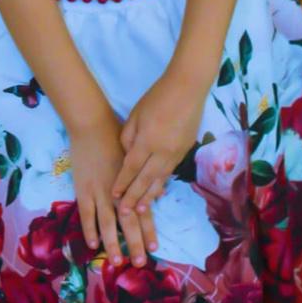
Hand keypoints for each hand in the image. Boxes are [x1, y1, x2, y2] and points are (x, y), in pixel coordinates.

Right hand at [68, 106, 158, 267]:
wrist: (92, 124)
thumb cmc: (116, 135)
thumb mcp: (136, 154)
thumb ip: (146, 176)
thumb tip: (161, 192)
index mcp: (132, 182)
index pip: (143, 210)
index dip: (149, 230)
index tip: (155, 248)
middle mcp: (117, 190)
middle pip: (127, 221)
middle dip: (134, 243)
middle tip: (140, 263)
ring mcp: (99, 190)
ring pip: (107, 222)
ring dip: (112, 243)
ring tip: (117, 261)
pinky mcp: (83, 188)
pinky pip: (86, 213)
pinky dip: (89, 229)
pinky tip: (93, 244)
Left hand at [111, 71, 208, 217]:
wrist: (187, 88)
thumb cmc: (157, 97)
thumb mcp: (136, 114)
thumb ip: (128, 137)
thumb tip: (127, 156)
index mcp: (147, 140)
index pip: (131, 168)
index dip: (122, 183)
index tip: (114, 196)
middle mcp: (162, 151)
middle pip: (145, 180)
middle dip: (134, 197)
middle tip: (124, 214)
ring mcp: (176, 153)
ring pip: (160, 179)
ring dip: (150, 196)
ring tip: (142, 210)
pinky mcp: (185, 152)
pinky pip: (170, 172)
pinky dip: (162, 183)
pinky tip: (157, 191)